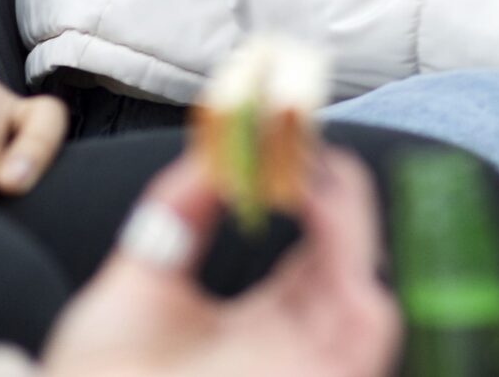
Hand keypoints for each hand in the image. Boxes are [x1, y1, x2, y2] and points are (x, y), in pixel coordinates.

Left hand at [41, 147, 397, 376]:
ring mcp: (312, 366)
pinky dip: (354, 255)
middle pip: (348, 265)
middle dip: (339, 196)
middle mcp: (295, 348)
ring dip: (351, 216)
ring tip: (313, 168)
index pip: (311, 258)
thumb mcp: (130, 289)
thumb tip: (208, 157)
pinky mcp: (330, 375)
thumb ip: (171, 221)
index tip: (292, 154)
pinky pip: (368, 314)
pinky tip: (316, 208)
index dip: (312, 202)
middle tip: (306, 144)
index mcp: (259, 332)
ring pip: (368, 283)